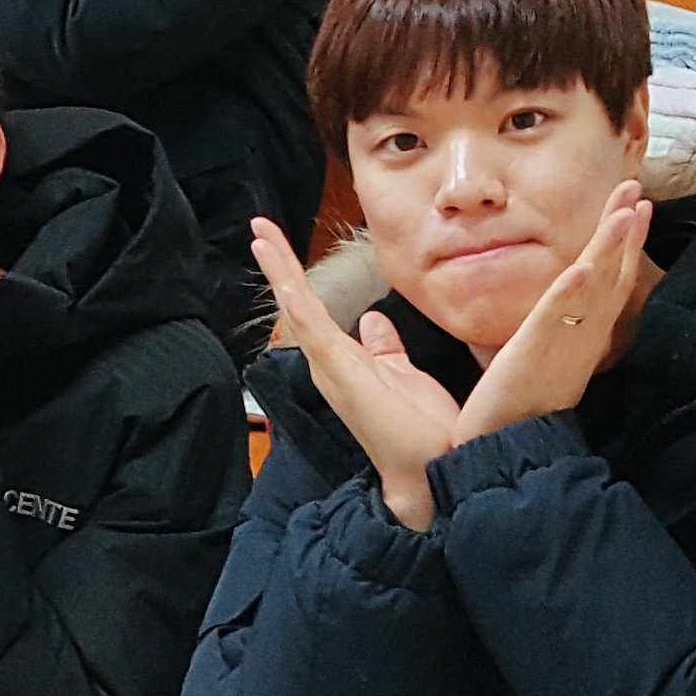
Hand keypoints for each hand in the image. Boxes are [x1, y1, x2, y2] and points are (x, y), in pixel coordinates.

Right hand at [251, 218, 463, 529]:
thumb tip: (374, 320)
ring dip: (279, 273)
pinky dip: (295, 302)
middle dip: (277, 265)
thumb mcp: (404, 374)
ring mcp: (331, 369)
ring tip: (262, 238)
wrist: (435, 468)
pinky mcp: (340, 375)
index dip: (294, 274)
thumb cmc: (422, 430)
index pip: (313, 308)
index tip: (280, 242)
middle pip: (296, 305)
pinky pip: (313, 331)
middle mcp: (329, 364)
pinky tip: (284, 279)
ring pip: (298, 311)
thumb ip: (385, 347)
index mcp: (344, 360)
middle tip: (259, 227)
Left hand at [456, 183, 653, 442]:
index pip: (602, 286)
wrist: (496, 460)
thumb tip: (521, 319)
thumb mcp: (519, 366)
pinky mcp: (538, 359)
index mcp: (573, 342)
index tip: (632, 209)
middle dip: (625, 233)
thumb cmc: (503, 419)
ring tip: (632, 208)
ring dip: (613, 248)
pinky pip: (561, 320)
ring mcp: (563, 350)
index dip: (619, 247)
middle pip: (610, 278)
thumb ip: (526, 338)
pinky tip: (587, 265)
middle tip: (640, 191)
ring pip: (596, 290)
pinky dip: (577, 292)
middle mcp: (578, 343)